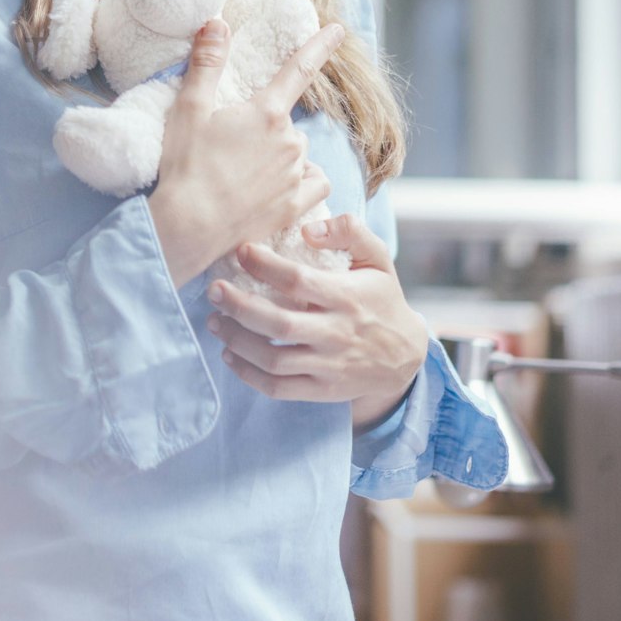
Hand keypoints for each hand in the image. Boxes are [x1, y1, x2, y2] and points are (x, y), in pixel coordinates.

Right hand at [146, 17, 343, 285]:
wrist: (188, 225)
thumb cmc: (186, 165)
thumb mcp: (189, 108)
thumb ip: (207, 63)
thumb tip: (218, 22)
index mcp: (265, 112)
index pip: (298, 69)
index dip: (319, 46)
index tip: (338, 30)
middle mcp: (289, 141)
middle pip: (286, 124)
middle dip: (265, 129)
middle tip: (230, 148)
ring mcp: (295, 175)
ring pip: (297, 153)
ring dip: (280, 157)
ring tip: (244, 174)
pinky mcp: (295, 205)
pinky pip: (315, 184)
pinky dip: (303, 181)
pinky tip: (280, 189)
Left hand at [202, 214, 426, 429]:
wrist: (406, 357)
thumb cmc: (381, 299)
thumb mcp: (378, 258)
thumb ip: (350, 232)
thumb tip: (308, 229)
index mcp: (347, 297)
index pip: (298, 281)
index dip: (264, 265)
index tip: (240, 250)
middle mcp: (336, 333)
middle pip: (279, 323)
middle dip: (239, 306)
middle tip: (214, 290)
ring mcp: (328, 365)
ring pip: (274, 359)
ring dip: (236, 340)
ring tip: (214, 320)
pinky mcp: (321, 390)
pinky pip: (278, 388)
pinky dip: (248, 375)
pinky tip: (229, 354)